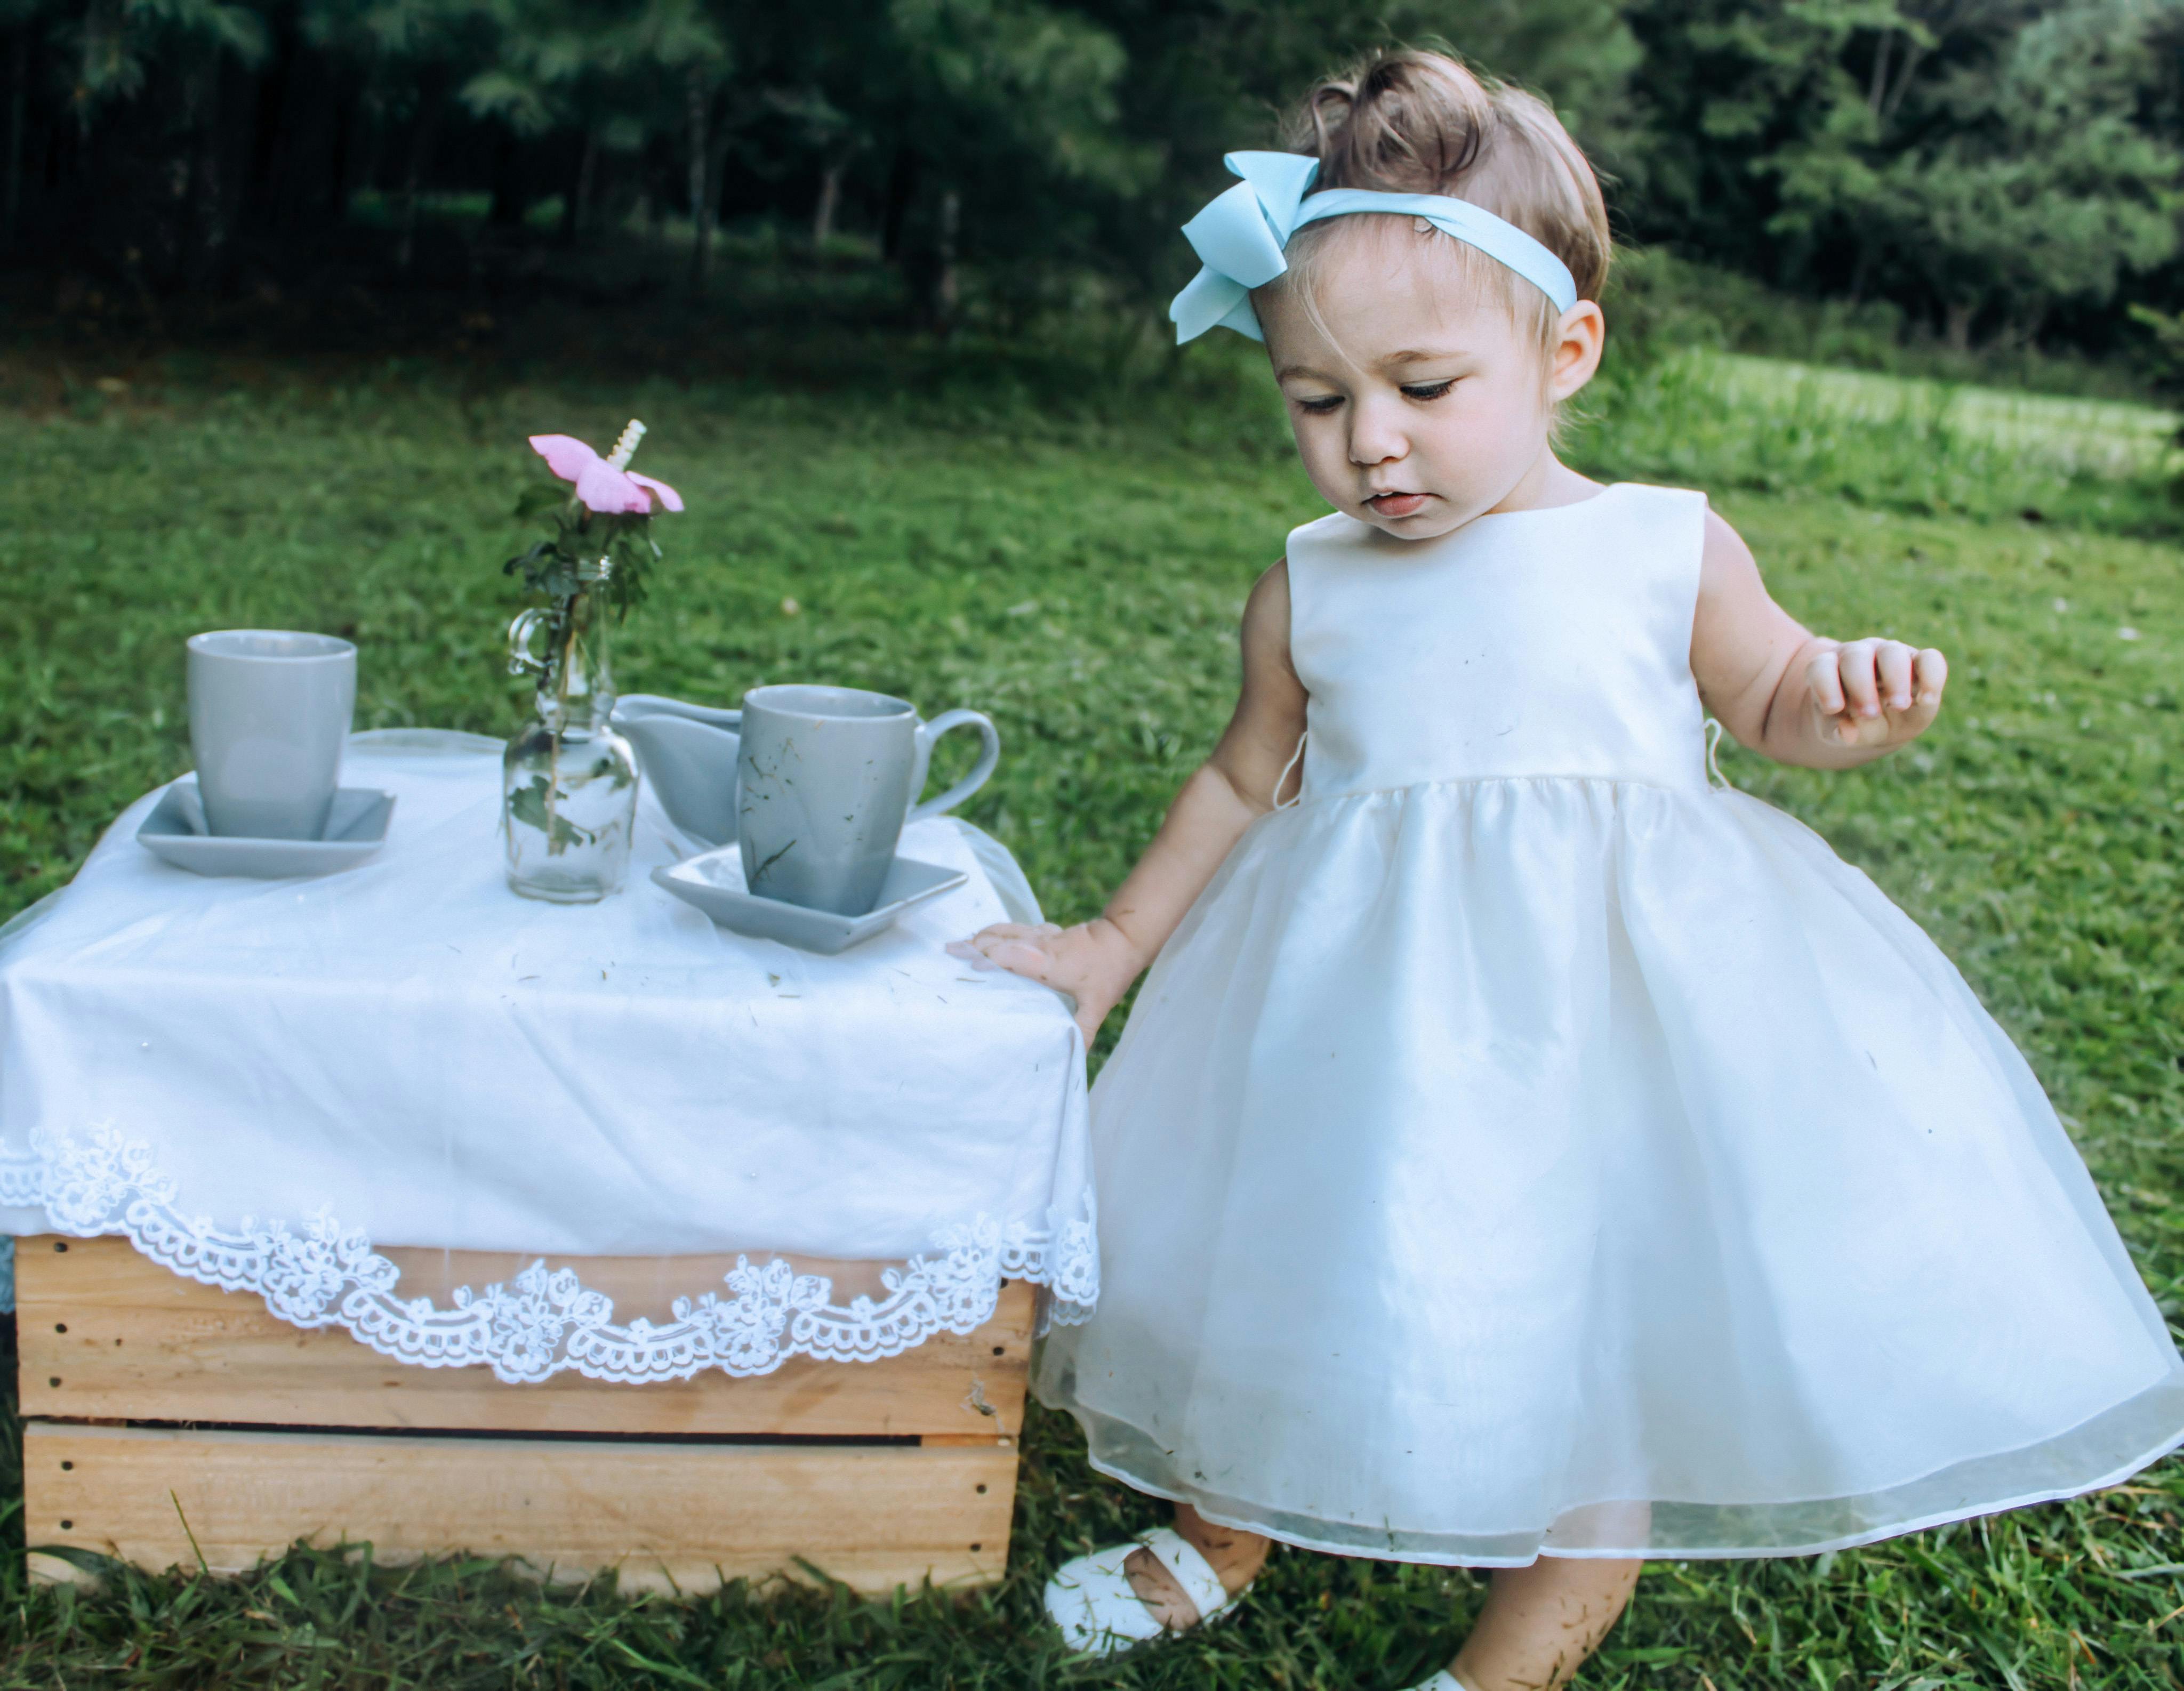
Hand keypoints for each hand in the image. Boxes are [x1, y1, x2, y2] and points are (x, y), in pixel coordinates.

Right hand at [947, 917, 1146, 1043]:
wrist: (1124, 939)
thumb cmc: (1110, 972)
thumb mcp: (1098, 1005)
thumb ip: (1084, 1031)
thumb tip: (1076, 1059)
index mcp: (1049, 963)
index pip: (1013, 956)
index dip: (991, 958)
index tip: (969, 964)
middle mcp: (1041, 946)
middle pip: (1001, 939)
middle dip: (973, 944)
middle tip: (948, 951)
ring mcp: (1042, 936)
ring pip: (1006, 929)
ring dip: (981, 935)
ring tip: (959, 943)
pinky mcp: (1046, 932)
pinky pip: (1016, 928)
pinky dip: (997, 931)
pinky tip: (988, 936)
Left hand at [1809, 638, 1946, 749]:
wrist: (1881, 725)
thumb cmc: (1854, 724)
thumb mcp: (1840, 732)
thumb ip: (1838, 731)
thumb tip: (1847, 733)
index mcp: (1829, 669)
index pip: (1822, 667)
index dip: (1825, 686)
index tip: (1834, 709)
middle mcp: (1858, 655)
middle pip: (1855, 657)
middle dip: (1861, 686)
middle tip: (1869, 714)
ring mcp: (1889, 654)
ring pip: (1892, 652)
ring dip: (1895, 679)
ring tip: (1897, 706)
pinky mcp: (1920, 661)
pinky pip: (1930, 658)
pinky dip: (1931, 677)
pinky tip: (1925, 700)